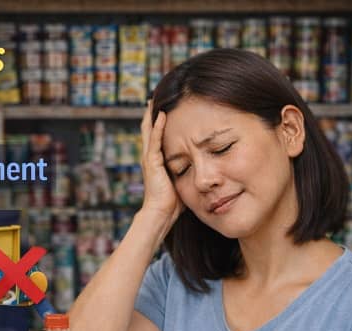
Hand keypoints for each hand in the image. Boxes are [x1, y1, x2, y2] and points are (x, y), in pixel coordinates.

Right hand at [140, 101, 182, 225]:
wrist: (161, 213)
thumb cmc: (172, 203)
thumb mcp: (181, 181)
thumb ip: (187, 170)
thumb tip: (203, 166)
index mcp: (156, 160)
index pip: (155, 135)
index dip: (157, 121)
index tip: (162, 107)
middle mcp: (150, 156)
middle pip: (148, 128)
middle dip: (151, 113)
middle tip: (153, 96)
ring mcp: (149, 158)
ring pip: (148, 131)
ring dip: (152, 114)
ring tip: (153, 99)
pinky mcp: (152, 162)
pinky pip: (155, 140)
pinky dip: (158, 127)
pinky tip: (162, 115)